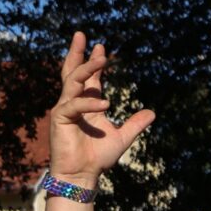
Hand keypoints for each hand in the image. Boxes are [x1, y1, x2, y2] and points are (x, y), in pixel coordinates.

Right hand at [47, 32, 155, 185]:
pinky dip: (89, 103)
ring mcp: (64, 109)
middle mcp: (73, 102)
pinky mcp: (59, 118)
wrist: (83, 175)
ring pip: (73, 81)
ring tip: (102, 58)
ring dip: (86, 68)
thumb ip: (135, 124)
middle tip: (81, 35)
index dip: (94, 62)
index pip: (90, 78)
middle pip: (72, 71)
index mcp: (86, 104)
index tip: (102, 47)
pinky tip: (105, 104)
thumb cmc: (98, 158)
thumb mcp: (123, 137)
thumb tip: (152, 112)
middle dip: (77, 53)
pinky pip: (74, 104)